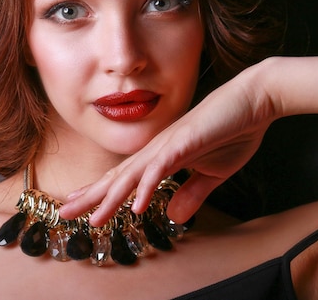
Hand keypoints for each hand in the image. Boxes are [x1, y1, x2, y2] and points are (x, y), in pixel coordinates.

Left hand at [59, 61, 277, 224]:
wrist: (253, 100)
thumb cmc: (232, 131)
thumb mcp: (211, 173)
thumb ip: (191, 192)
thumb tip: (174, 217)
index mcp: (159, 156)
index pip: (123, 178)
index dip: (100, 193)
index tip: (79, 205)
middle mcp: (156, 151)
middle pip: (117, 178)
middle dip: (90, 197)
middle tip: (64, 212)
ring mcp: (167, 146)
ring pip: (132, 176)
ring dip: (111, 198)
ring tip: (92, 218)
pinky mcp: (184, 143)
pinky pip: (161, 169)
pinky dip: (148, 187)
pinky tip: (138, 206)